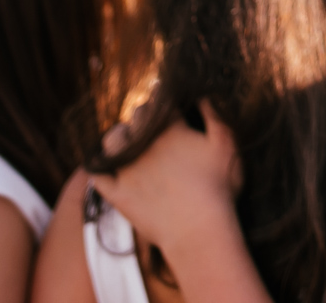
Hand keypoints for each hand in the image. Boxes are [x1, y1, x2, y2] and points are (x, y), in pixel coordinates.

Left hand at [91, 102, 241, 251]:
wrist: (198, 229)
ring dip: (118, 135)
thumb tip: (201, 96)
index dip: (163, 101)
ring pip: (112, 140)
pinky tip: (103, 165)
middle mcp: (144, 144)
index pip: (160, 103)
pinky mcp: (118, 194)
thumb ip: (214, 115)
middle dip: (143, 116)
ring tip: (125, 139)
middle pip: (137, 118)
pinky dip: (98, 167)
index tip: (166, 102)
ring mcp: (128, 169)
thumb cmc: (218, 187)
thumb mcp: (226, 144)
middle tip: (150, 123)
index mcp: (170, 129)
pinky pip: (98, 175)